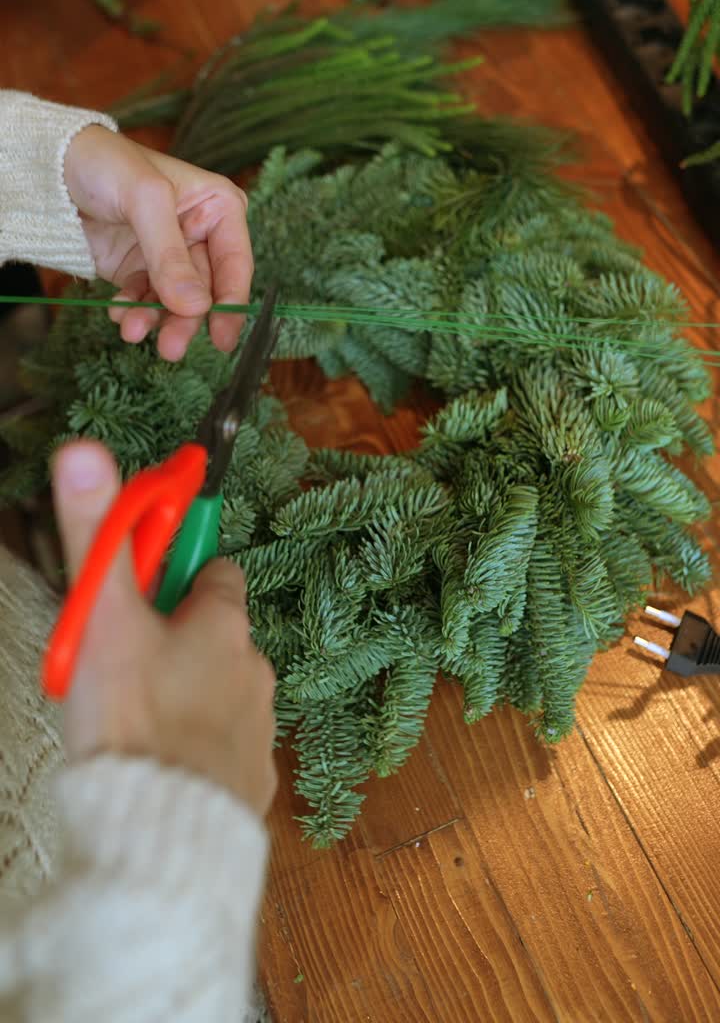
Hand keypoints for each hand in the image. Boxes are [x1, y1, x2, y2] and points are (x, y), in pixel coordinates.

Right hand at [53, 440, 276, 819]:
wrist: (161, 838)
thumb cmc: (132, 720)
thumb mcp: (104, 619)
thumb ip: (96, 534)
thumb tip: (84, 449)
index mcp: (224, 623)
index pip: (214, 572)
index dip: (177, 574)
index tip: (142, 589)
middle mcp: (255, 669)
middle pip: (217, 635)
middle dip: (178, 641)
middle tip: (122, 665)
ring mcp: (259, 729)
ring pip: (222, 694)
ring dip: (188, 696)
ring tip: (135, 723)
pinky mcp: (252, 785)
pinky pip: (225, 752)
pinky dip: (199, 752)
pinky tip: (160, 767)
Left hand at [64, 124, 252, 360]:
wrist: (50, 167)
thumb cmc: (106, 163)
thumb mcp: (144, 200)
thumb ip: (170, 254)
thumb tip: (197, 306)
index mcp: (218, 207)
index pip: (234, 263)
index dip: (231, 302)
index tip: (222, 338)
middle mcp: (199, 235)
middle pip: (204, 290)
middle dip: (185, 319)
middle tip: (170, 348)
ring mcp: (168, 256)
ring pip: (173, 301)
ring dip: (154, 319)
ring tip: (131, 329)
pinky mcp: (137, 270)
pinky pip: (143, 300)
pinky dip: (132, 310)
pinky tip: (118, 313)